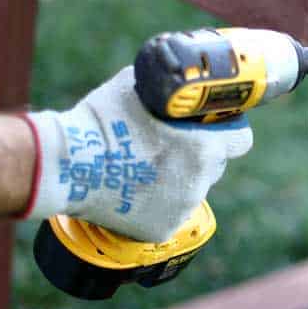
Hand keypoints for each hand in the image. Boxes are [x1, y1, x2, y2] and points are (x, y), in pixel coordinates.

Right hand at [23, 66, 251, 242]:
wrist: (67, 166)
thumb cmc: (100, 122)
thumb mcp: (135, 87)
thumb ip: (163, 87)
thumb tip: (170, 77)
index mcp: (204, 148)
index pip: (241, 140)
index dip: (229, 132)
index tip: (215, 128)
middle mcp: (200, 182)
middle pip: (214, 166)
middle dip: (199, 156)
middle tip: (168, 146)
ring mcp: (182, 209)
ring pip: (191, 190)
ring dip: (177, 180)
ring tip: (142, 168)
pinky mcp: (162, 231)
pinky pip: (169, 213)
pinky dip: (157, 204)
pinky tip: (134, 191)